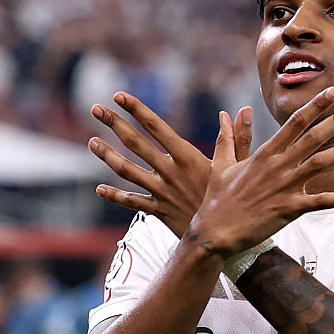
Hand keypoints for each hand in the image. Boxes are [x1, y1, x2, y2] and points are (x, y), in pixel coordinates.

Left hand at [88, 92, 252, 236]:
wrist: (224, 237)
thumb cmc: (233, 200)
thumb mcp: (236, 167)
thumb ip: (235, 138)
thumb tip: (241, 111)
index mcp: (187, 157)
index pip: (157, 126)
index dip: (136, 110)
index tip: (119, 96)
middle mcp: (170, 172)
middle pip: (136, 143)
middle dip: (114, 124)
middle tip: (96, 108)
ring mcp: (161, 191)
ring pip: (127, 171)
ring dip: (107, 155)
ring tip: (91, 142)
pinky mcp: (158, 210)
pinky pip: (132, 202)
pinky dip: (115, 196)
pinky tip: (99, 189)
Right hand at [187, 87, 333, 256]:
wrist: (215, 231)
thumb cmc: (218, 198)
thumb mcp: (221, 164)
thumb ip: (229, 137)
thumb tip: (227, 113)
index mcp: (265, 153)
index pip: (295, 124)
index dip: (315, 106)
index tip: (333, 92)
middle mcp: (278, 166)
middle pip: (313, 137)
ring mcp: (285, 187)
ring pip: (322, 164)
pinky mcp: (290, 209)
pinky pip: (322, 202)